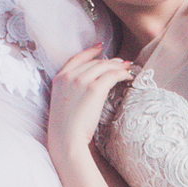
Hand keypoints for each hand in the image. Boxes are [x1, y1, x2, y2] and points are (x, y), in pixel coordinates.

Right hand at [47, 44, 135, 167]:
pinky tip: (128, 76)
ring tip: (128, 68)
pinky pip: (112, 75)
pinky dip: (122, 74)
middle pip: (94, 62)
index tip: (101, 47)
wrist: (66, 139)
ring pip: (104, 66)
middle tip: (122, 63)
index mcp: (59, 79)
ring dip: (118, 66)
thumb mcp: (64, 104)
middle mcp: (69, 77)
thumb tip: (90, 88)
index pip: (76, 58)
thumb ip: (72, 92)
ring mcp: (81, 81)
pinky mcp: (94, 89)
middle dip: (110, 61)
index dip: (90, 51)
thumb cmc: (66, 129)